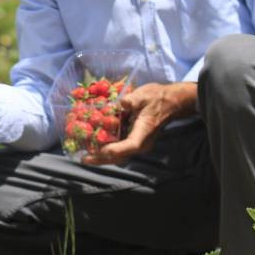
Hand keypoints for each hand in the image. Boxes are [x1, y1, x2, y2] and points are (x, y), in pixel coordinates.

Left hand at [81, 81, 196, 165]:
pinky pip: (119, 149)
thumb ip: (132, 100)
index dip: (114, 150)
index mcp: (143, 133)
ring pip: (118, 155)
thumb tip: (121, 102)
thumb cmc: (157, 98)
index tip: (99, 150)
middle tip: (83, 159)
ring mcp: (137, 143)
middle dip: (101, 159)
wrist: (170, 102)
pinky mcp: (133, 140)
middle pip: (120, 156)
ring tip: (84, 155)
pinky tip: (93, 146)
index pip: (129, 146)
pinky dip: (106, 149)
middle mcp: (140, 143)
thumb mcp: (144, 95)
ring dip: (101, 156)